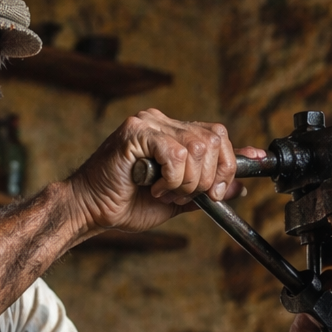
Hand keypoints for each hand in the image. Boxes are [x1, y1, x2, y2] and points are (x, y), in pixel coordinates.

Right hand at [65, 109, 261, 233]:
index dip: (232, 161)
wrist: (91, 210)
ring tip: (164, 193)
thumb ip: (206, 190)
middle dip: (208, 179)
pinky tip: (154, 187)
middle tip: (183, 197)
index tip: (228, 189)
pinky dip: (172, 178)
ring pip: (197, 148)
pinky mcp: (136, 133)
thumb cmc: (126, 204)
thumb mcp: (178, 200)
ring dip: (187, 182)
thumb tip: (240, 188)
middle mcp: (161, 121)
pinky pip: (176, 154)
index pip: (217, 135)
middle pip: (213, 140)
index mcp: (172, 132)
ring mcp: (148, 123)